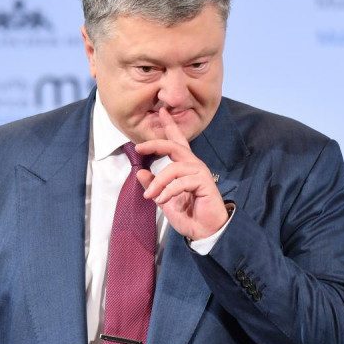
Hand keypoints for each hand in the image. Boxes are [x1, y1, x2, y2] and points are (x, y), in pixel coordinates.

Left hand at [135, 108, 228, 240]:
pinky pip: (181, 181)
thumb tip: (139, 171)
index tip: (161, 112)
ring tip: (150, 196)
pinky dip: (168, 190)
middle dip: (156, 144)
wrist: (205, 231)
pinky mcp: (204, 183)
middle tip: (139, 147)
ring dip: (158, 182)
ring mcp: (200, 173)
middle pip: (175, 146)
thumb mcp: (164, 199)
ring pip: (174, 167)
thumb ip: (153, 185)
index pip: (177, 142)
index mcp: (184, 167)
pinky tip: (162, 200)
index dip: (170, 126)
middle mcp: (193, 165)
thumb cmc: (188, 214)